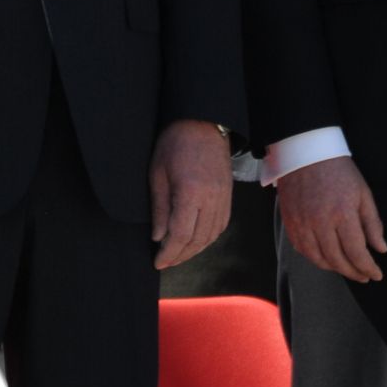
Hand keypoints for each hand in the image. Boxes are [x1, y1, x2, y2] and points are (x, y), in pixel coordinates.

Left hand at [150, 119, 232, 268]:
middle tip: (165, 262)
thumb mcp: (157, 174)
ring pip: (211, 236)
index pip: (181, 235)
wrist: (203, 124)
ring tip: (178, 255)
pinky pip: (220, 226)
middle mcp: (212, 200)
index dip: (169, 252)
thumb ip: (159, 207)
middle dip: (181, 255)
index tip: (158, 261)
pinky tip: (195, 241)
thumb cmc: (174, 144)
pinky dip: (208, 238)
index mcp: (192, 194)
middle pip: (198, 240)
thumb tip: (158, 237)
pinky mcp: (229, 197)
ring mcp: (224, 199)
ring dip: (195, 250)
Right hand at [277, 156, 386, 282]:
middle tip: (363, 275)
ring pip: (316, 257)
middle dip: (353, 272)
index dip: (368, 268)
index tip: (376, 274)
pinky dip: (313, 257)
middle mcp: (320, 221)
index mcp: (342, 213)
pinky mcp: (289, 220)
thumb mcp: (363, 193)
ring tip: (345, 268)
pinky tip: (324, 257)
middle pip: (337, 259)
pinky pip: (300, 247)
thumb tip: (380, 248)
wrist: (305, 153)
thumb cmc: (337, 170)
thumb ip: (372, 223)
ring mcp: (301, 221)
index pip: (357, 252)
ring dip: (333, 268)